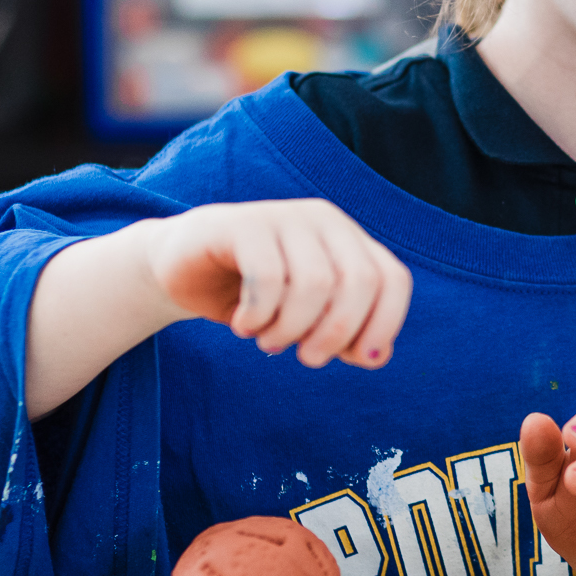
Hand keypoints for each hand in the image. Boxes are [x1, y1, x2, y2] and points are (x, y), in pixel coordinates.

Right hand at [143, 199, 411, 369]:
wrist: (182, 270)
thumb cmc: (256, 300)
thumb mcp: (308, 323)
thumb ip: (347, 339)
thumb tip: (376, 356)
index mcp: (349, 240)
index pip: (393, 279)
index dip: (385, 324)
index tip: (359, 359)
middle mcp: (324, 220)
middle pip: (359, 282)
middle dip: (336, 333)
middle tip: (306, 357)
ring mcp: (283, 216)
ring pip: (315, 283)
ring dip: (291, 328)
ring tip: (268, 340)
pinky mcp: (241, 224)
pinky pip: (268, 277)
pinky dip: (259, 315)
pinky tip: (244, 324)